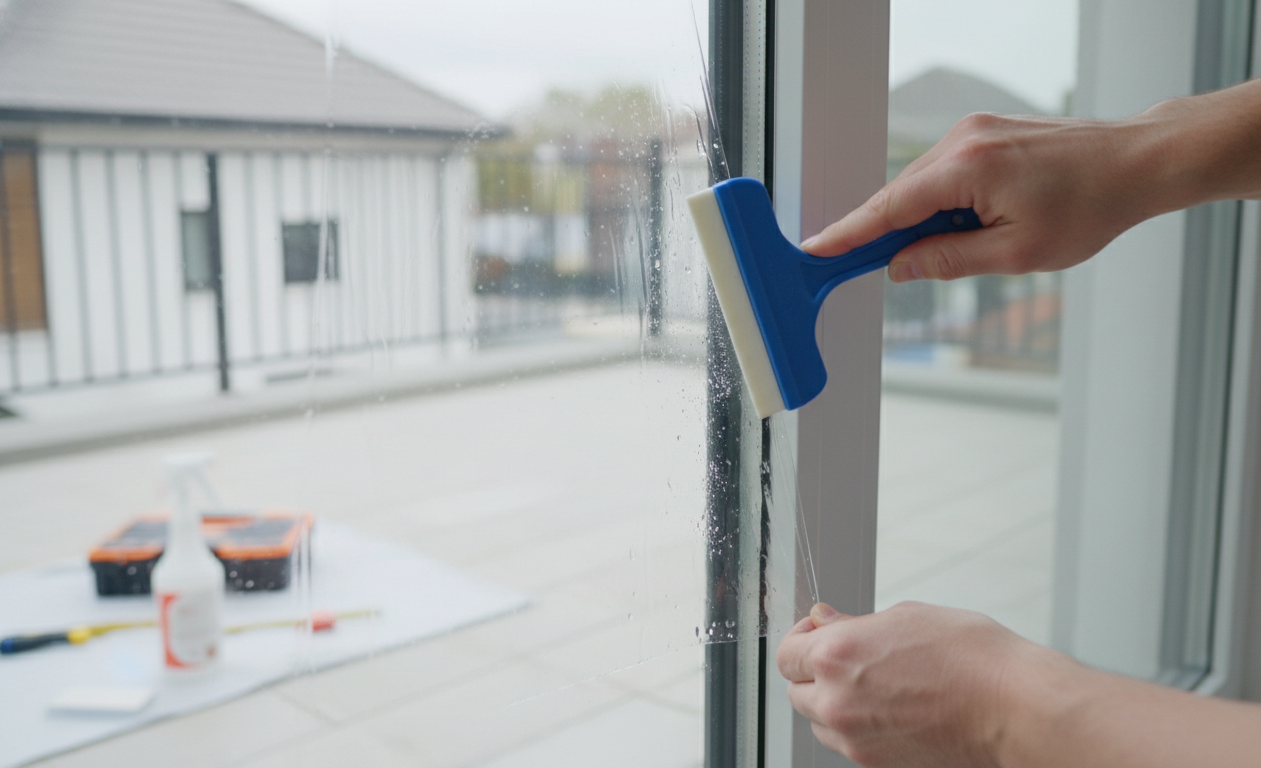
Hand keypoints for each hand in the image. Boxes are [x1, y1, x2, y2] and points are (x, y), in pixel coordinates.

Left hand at [776, 601, 1044, 766]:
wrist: (1013, 709)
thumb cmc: (971, 657)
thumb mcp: (905, 617)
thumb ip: (852, 623)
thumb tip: (823, 620)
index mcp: (837, 656)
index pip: (786, 653)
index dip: (801, 639)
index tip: (817, 632)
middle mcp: (837, 701)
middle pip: (795, 690)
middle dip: (812, 672)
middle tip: (845, 656)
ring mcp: (855, 738)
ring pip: (818, 720)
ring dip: (829, 701)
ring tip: (870, 684)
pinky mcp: (875, 763)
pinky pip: (845, 742)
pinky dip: (853, 726)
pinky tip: (886, 707)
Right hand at [801, 113, 1155, 282]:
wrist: (1136, 162)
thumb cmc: (1090, 205)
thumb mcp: (1016, 253)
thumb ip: (949, 260)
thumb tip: (902, 266)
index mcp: (969, 167)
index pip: (890, 207)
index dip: (849, 233)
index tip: (818, 251)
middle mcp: (965, 139)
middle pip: (900, 194)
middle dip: (884, 233)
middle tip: (870, 268)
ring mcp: (974, 131)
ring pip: (922, 184)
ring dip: (922, 220)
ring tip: (958, 246)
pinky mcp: (985, 133)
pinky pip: (943, 172)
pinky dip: (940, 203)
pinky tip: (968, 224)